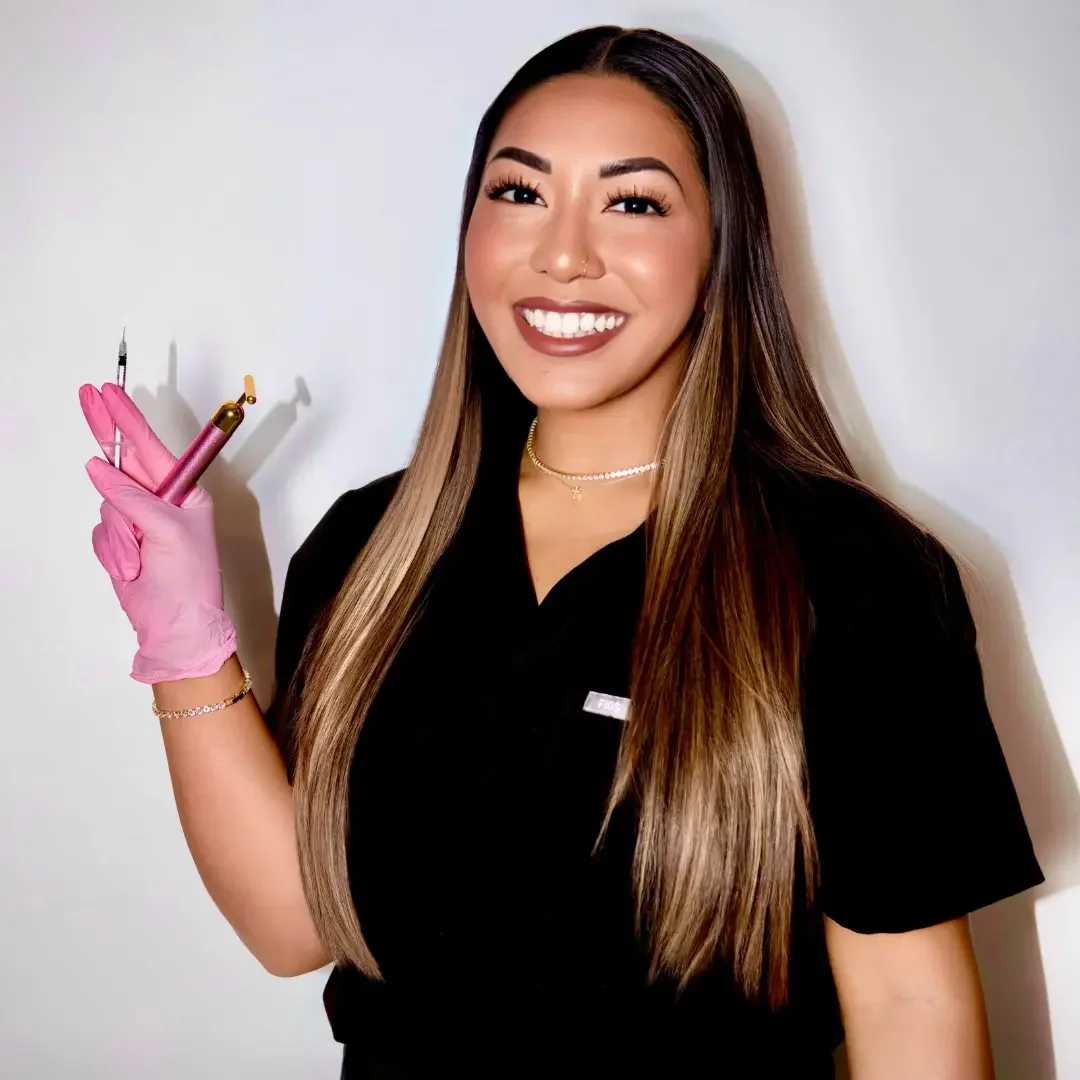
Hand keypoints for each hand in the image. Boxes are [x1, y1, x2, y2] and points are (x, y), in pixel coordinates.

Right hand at [80, 383, 236, 683]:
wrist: (175, 629)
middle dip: (107, 436)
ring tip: (139, 560)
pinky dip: (112, 552)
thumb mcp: (168, 533)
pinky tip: (130, 569)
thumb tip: (99, 467)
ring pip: (106, 504)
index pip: (150, 448)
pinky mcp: (122, 543)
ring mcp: (139, 522)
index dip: (128, 419)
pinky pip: (101, 532)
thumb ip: (132, 498)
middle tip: (85, 397)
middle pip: (123, 465)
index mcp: (185, 494)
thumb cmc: (188, 582)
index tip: (107, 392)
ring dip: (119, 536)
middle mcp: (162, 502)